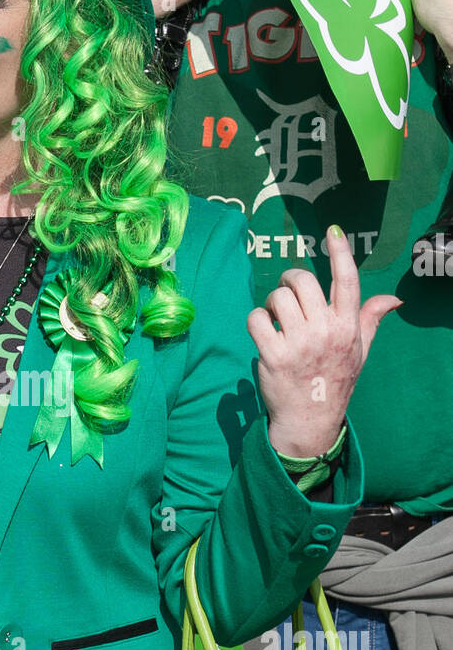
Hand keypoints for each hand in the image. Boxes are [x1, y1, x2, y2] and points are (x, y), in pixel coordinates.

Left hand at [246, 226, 400, 457]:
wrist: (310, 419)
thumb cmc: (334, 380)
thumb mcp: (359, 350)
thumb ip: (371, 319)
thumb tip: (393, 300)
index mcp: (348, 326)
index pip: (347, 281)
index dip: (340, 252)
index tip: (332, 230)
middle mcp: (326, 331)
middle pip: (302, 280)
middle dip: (289, 280)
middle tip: (287, 292)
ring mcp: (300, 343)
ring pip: (277, 297)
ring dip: (272, 302)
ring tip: (276, 318)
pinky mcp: (274, 355)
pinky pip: (257, 318)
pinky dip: (256, 320)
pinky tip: (264, 332)